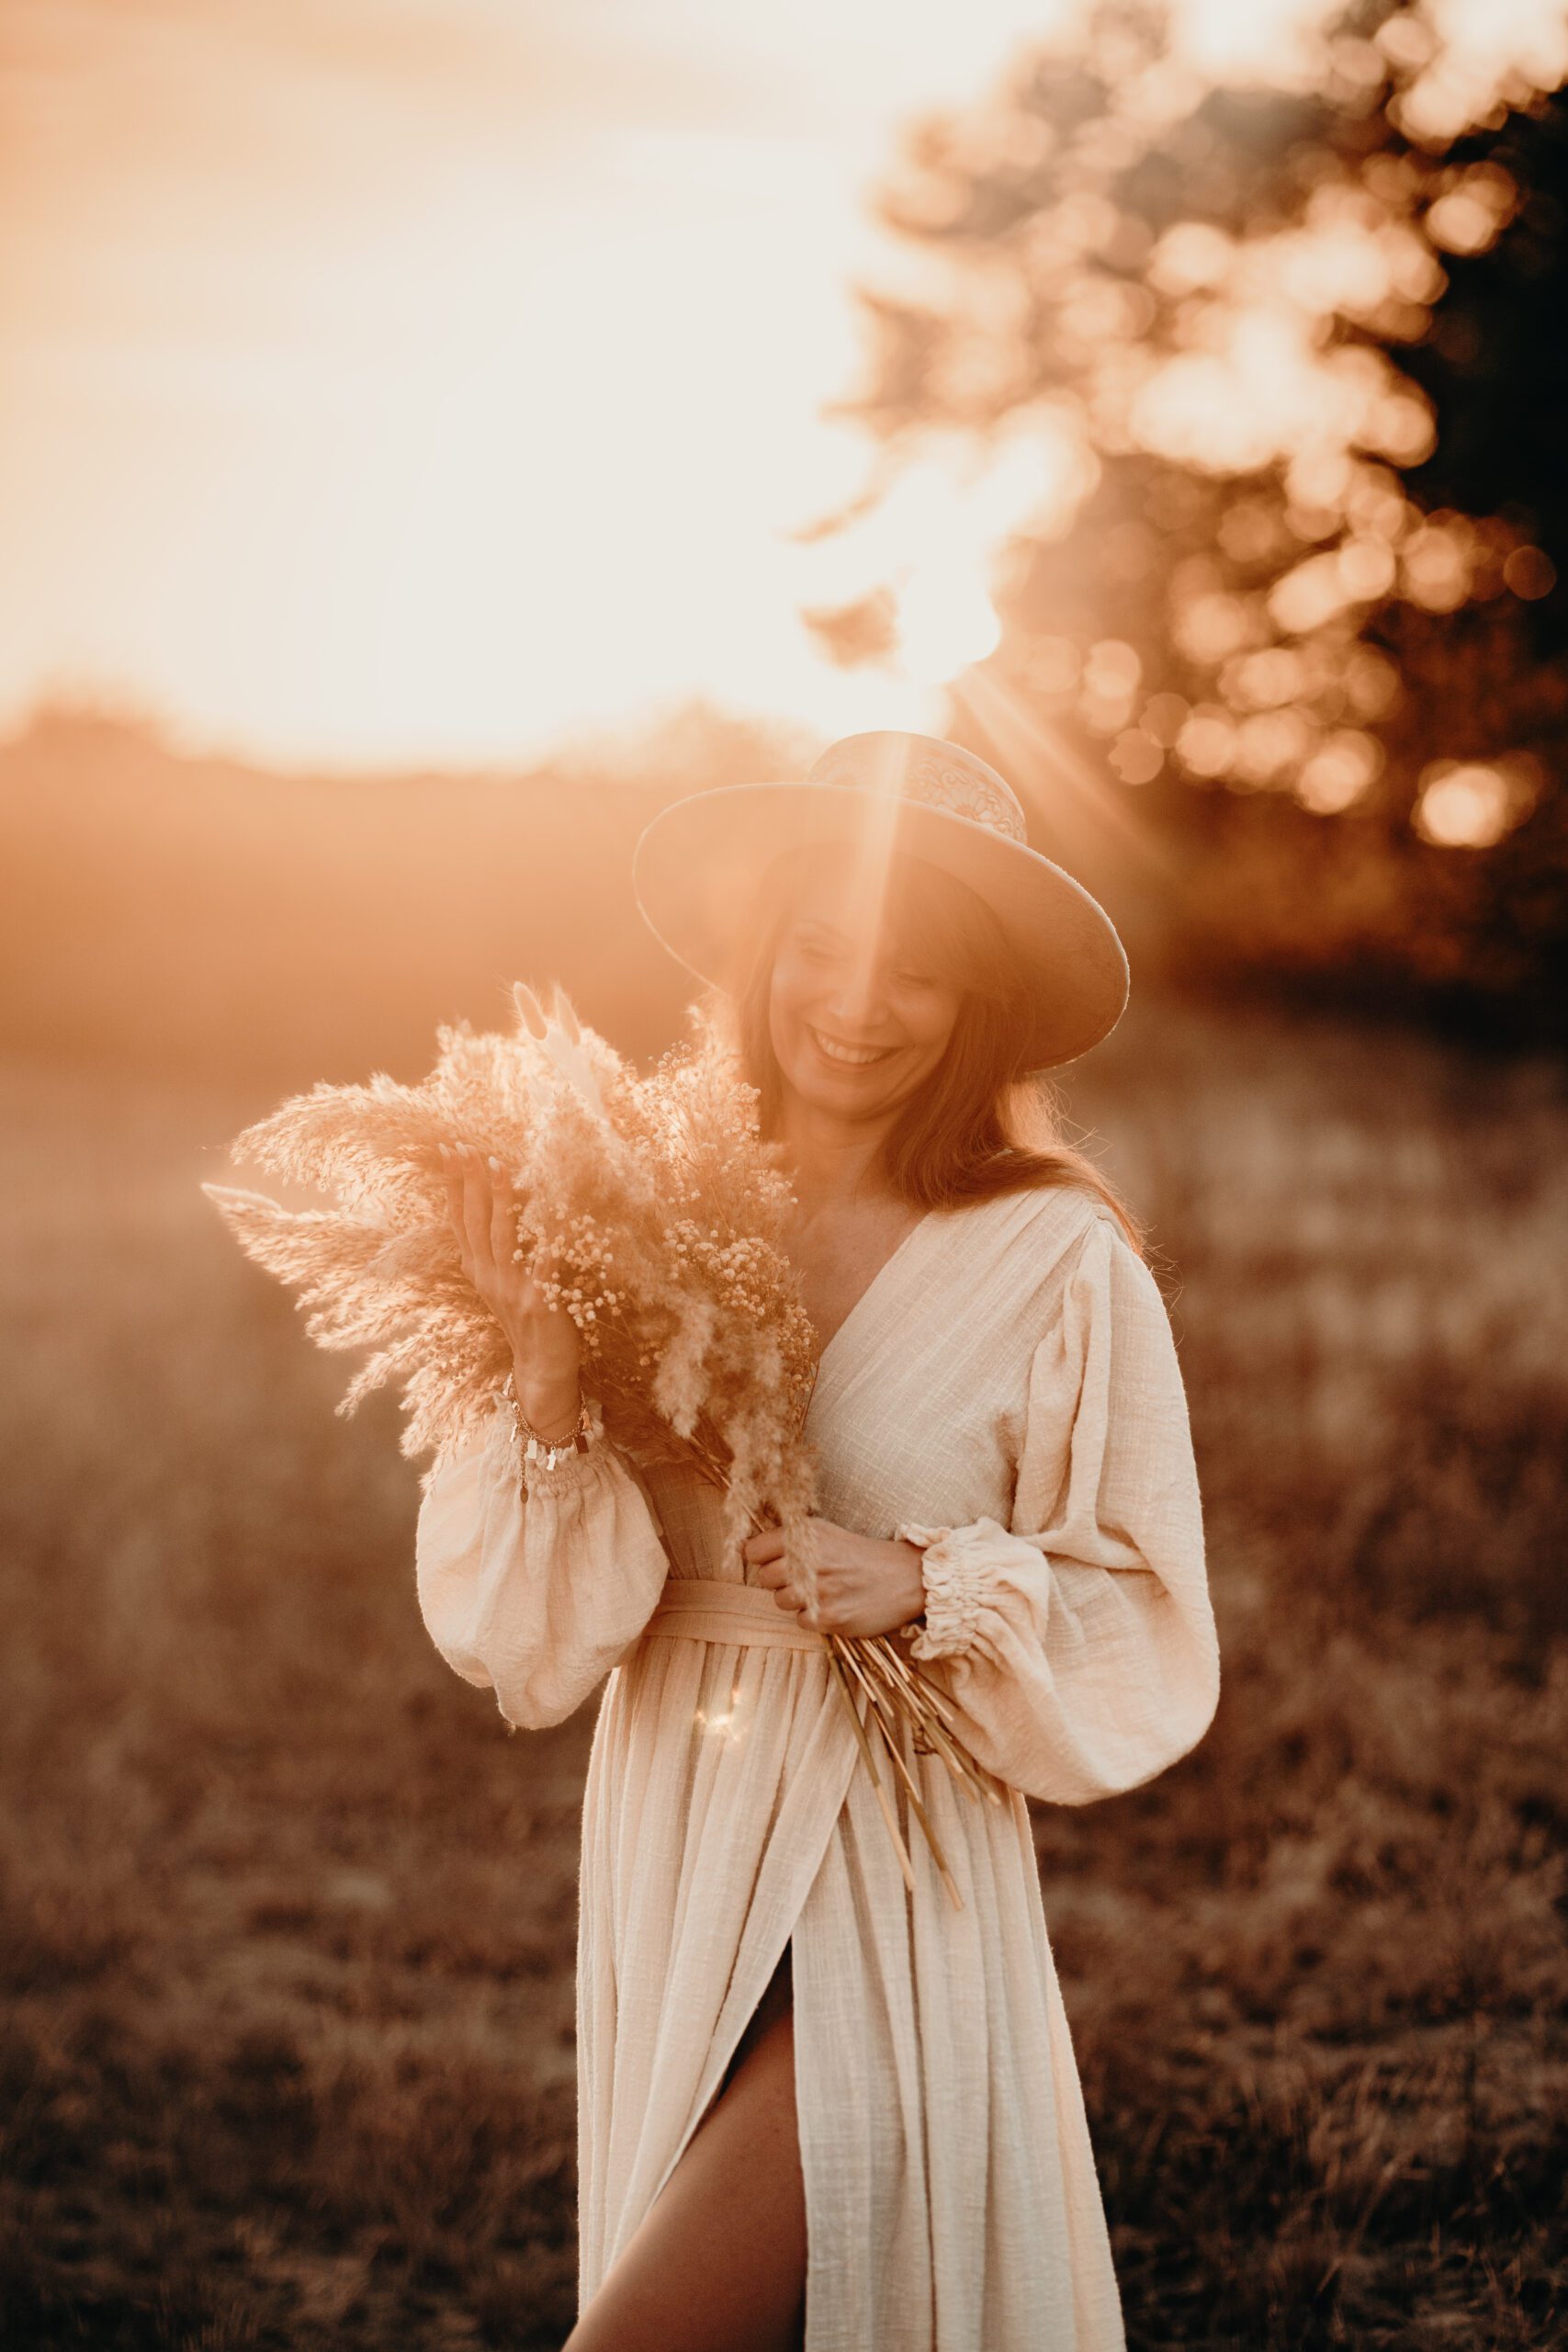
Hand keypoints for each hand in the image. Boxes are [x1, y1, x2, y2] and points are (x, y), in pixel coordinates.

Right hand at [440, 1142, 580, 1429]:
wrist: (540, 1368)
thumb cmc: (524, 1318)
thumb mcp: (500, 1281)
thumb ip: (495, 1249)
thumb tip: (494, 1204)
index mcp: (477, 1269)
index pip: (459, 1218)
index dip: (453, 1184)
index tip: (448, 1149)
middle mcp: (487, 1276)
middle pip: (474, 1221)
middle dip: (469, 1181)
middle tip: (465, 1147)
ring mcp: (511, 1289)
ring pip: (501, 1236)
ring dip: (499, 1200)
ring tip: (498, 1167)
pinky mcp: (539, 1302)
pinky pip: (544, 1267)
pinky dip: (545, 1243)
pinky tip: (551, 1218)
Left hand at [743, 1516, 926, 1641]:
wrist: (905, 1577)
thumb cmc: (862, 1555)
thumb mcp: (828, 1533)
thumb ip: (792, 1539)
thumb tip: (752, 1550)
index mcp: (807, 1535)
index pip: (754, 1550)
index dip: (761, 1556)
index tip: (771, 1559)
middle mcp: (809, 1560)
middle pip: (764, 1578)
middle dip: (779, 1579)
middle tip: (803, 1577)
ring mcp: (818, 1591)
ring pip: (780, 1601)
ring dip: (795, 1599)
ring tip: (820, 1591)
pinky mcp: (828, 1617)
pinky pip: (799, 1621)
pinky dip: (812, 1617)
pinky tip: (832, 1605)